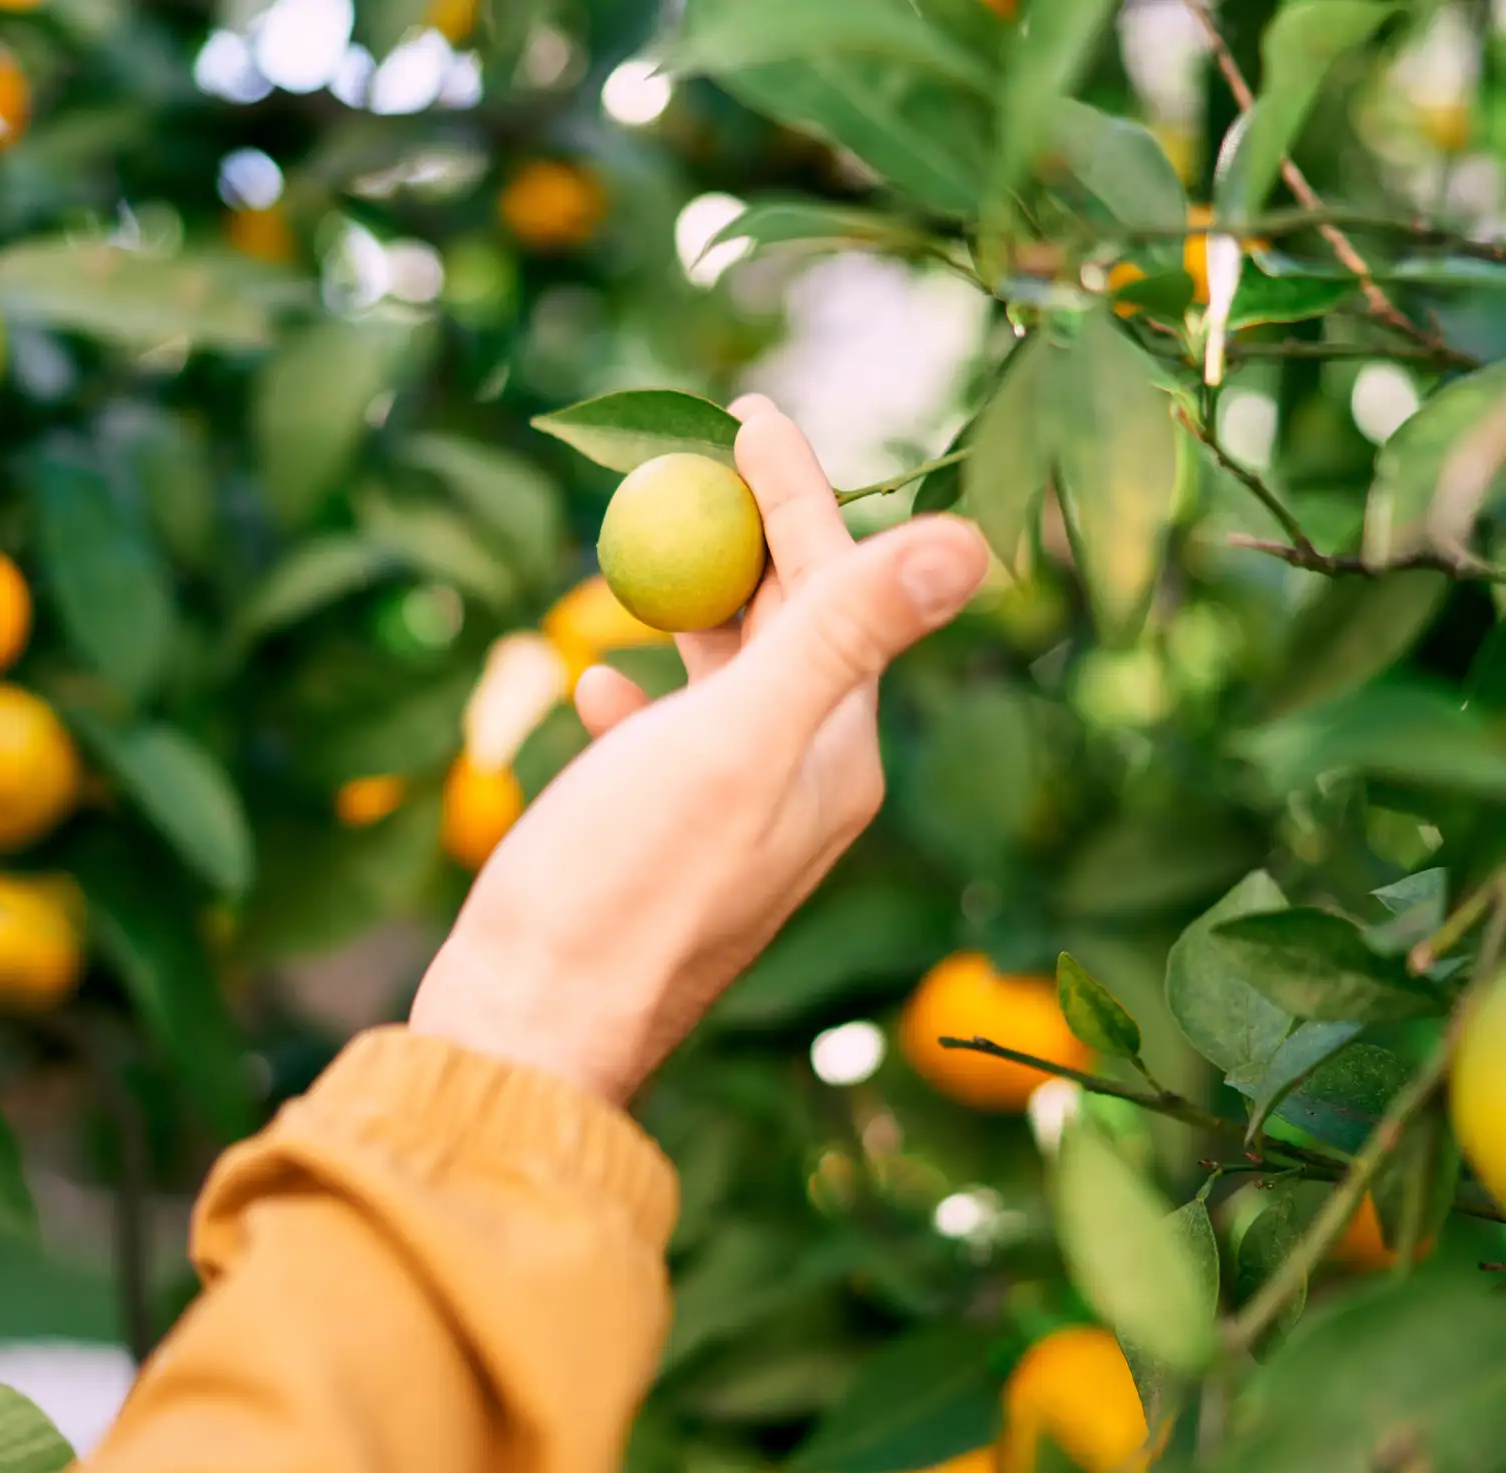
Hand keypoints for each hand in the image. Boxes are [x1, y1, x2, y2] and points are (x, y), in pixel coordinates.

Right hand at [408, 396, 990, 1104]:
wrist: (533, 1027)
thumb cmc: (626, 882)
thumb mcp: (742, 740)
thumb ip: (849, 633)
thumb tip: (972, 539)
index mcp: (838, 755)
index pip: (837, 592)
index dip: (797, 494)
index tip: (748, 412)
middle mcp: (802, 785)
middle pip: (788, 627)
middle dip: (746, 535)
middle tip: (693, 446)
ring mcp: (732, 819)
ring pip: (726, 680)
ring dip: (693, 608)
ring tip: (647, 544)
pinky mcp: (664, 849)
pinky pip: (669, 746)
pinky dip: (643, 698)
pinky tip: (596, 691)